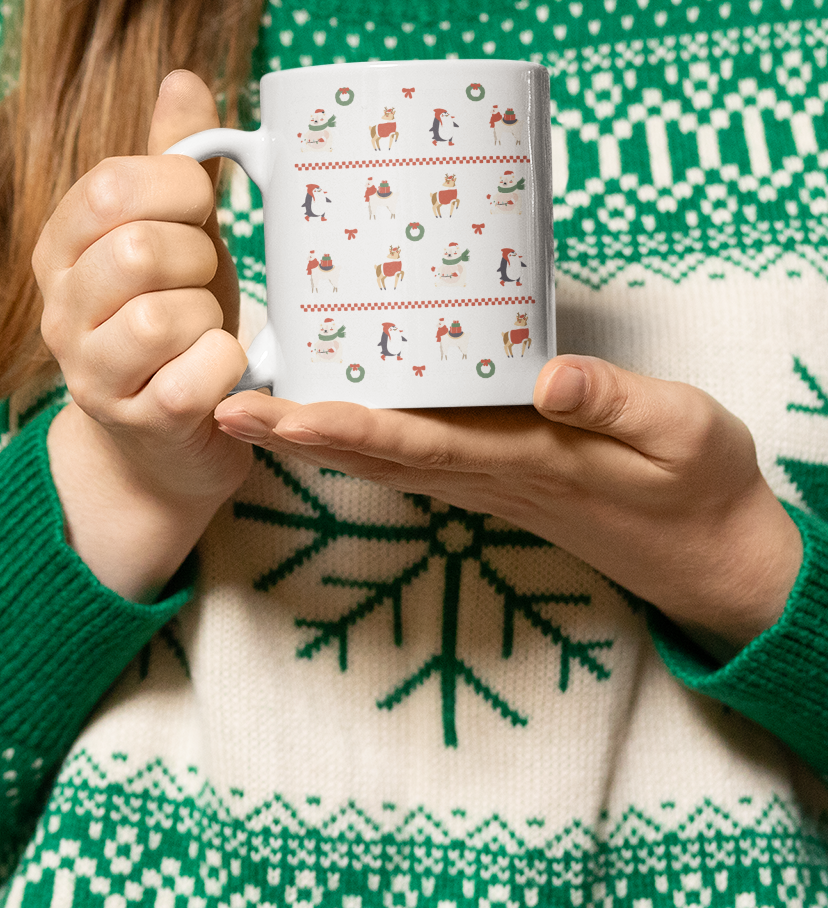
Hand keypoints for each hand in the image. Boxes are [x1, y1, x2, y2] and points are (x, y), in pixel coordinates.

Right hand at [35, 70, 249, 601]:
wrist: (165, 438)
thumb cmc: (174, 319)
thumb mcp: (175, 231)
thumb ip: (175, 160)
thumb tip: (181, 77)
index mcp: (62, 245)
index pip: (108, 187)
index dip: (177, 188)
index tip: (200, 211)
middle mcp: (59, 307)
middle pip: (137, 249)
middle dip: (197, 258)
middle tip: (202, 282)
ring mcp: (88, 371)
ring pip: (164, 315)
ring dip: (210, 317)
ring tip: (205, 331)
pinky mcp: (134, 421)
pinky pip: (196, 374)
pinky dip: (226, 366)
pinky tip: (219, 371)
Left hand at [215, 355, 803, 657]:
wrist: (703, 550)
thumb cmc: (694, 484)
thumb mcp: (682, 432)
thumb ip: (617, 402)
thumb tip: (549, 374)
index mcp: (525, 459)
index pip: (417, 444)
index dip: (344, 430)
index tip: (280, 414)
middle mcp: (485, 472)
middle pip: (373, 453)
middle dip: (296, 433)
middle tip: (221, 404)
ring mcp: (480, 476)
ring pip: (380, 456)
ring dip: (310, 435)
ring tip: (245, 402)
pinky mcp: (487, 468)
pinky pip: (405, 451)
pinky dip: (352, 433)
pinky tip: (320, 407)